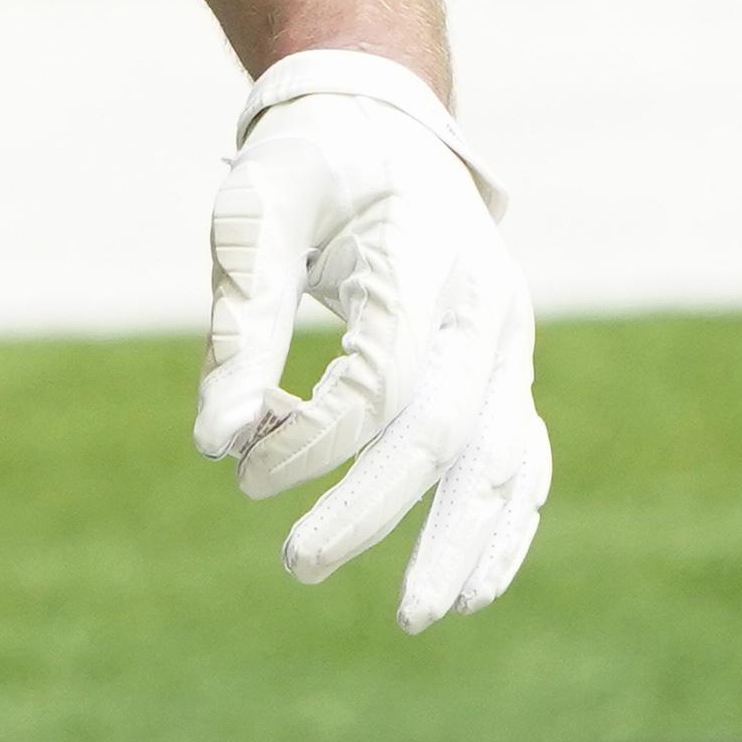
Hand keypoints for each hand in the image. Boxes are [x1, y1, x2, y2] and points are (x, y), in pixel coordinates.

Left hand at [193, 47, 550, 631]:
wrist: (381, 125)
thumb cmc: (307, 168)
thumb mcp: (255, 213)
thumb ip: (242, 322)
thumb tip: (214, 440)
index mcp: (425, 252)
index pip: (378, 377)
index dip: (312, 438)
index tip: (241, 471)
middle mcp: (486, 302)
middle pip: (444, 430)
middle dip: (374, 509)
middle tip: (299, 564)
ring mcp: (510, 341)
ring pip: (505, 459)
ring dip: (461, 543)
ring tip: (415, 616)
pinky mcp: (509, 371)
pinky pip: (527, 460)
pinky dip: (506, 527)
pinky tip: (471, 589)